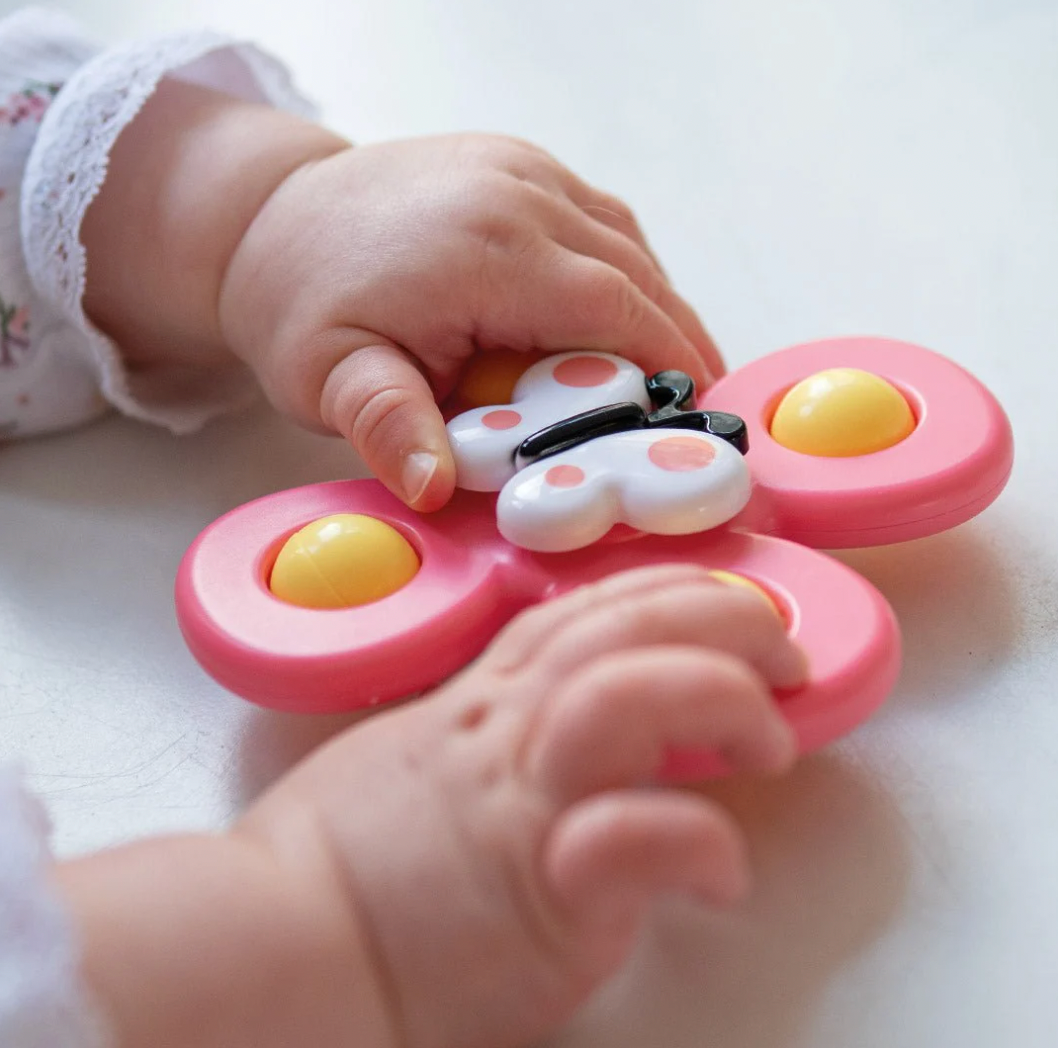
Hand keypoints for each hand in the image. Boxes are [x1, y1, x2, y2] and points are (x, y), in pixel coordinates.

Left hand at [219, 134, 723, 508]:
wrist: (270, 220)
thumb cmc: (301, 303)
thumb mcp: (329, 379)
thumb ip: (389, 427)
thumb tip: (435, 488)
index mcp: (485, 250)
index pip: (615, 309)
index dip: (669, 362)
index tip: (693, 412)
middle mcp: (517, 193)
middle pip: (637, 274)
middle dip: (675, 341)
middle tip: (688, 404)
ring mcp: (521, 168)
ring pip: (627, 242)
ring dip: (651, 305)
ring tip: (656, 369)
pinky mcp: (517, 163)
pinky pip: (598, 219)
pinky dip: (620, 271)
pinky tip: (612, 316)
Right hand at [241, 566, 803, 1047]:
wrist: (271, 942)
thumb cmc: (333, 863)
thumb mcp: (414, 759)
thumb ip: (488, 736)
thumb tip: (544, 739)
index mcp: (480, 702)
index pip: (587, 611)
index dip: (671, 594)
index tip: (725, 603)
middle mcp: (506, 730)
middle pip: (623, 627)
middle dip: (722, 618)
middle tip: (782, 651)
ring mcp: (520, 797)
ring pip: (631, 692)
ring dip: (722, 698)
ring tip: (772, 739)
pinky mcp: (536, 887)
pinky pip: (633, 839)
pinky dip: (696, 844)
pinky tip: (724, 872)